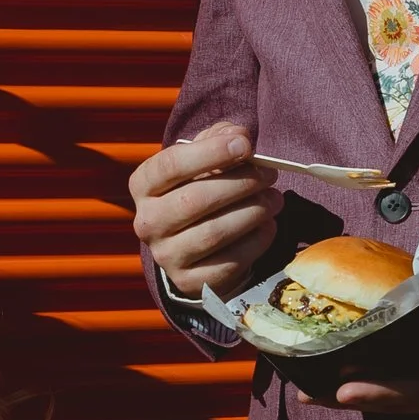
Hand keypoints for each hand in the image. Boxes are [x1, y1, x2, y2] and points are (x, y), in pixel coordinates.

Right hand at [129, 124, 279, 296]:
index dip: (211, 152)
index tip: (245, 145)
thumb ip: (218, 139)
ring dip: (253, 212)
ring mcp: (167, 256)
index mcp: (144, 186)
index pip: (171, 165)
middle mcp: (147, 223)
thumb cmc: (199, 189)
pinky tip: (267, 226)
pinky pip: (229, 261)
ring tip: (274, 199)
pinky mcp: (191, 282)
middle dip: (240, 183)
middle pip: (195, 200)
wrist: (193, 246)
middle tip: (269, 174)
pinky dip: (256, 241)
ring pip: (214, 233)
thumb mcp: (202, 159)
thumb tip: (238, 137)